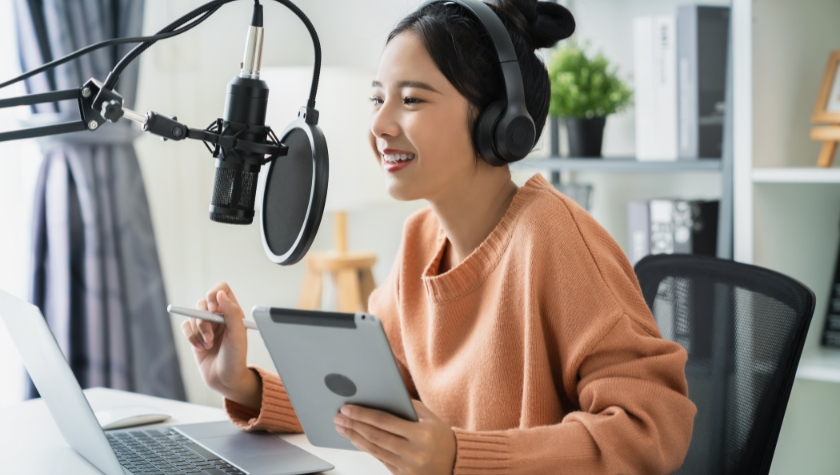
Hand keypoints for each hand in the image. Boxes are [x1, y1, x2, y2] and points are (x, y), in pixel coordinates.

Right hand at [180, 282, 260, 409]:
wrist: (225, 379)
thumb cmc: (235, 357)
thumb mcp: (237, 335)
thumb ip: (231, 312)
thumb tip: (220, 294)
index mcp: (233, 311)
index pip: (221, 289)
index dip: (214, 295)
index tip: (213, 308)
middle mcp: (219, 315)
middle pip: (203, 302)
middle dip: (204, 320)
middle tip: (211, 336)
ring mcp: (206, 325)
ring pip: (192, 315)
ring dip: (198, 332)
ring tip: (208, 345)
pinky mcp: (195, 334)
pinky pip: (185, 326)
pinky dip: (191, 337)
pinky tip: (201, 348)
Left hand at [334, 400, 455, 474]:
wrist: (455, 462)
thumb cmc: (440, 435)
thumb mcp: (428, 416)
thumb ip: (405, 405)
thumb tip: (377, 395)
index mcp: (421, 434)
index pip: (384, 421)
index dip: (363, 414)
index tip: (347, 408)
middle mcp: (414, 452)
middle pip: (375, 437)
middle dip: (353, 425)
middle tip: (338, 416)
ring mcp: (408, 467)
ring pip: (374, 450)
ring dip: (355, 438)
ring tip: (341, 427)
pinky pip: (380, 460)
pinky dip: (366, 448)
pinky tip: (356, 439)